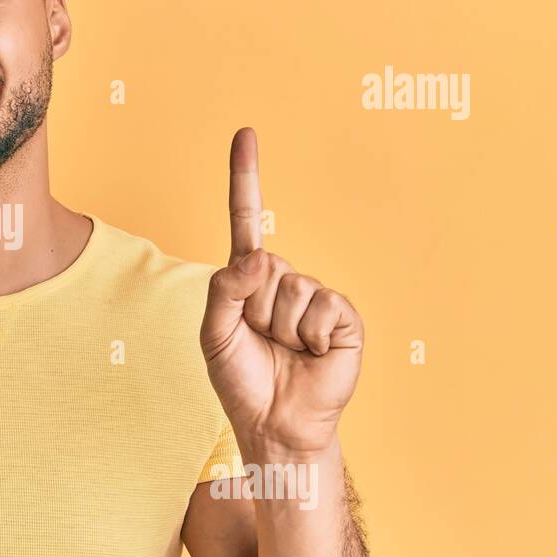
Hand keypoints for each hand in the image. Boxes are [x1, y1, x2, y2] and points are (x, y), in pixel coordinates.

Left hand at [199, 127, 363, 454]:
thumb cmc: (242, 379)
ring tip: (285, 351)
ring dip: (280, 327)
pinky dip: (309, 335)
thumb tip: (260, 257)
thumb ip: (224, 289)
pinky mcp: (342, 317)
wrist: (276, 423)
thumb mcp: (214, 333)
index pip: (247, 219)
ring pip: (289, 289)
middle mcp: (283, 281)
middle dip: (254, 310)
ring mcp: (314, 297)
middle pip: (263, 267)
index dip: (246, 176)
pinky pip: (320, 307)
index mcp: (248, 279)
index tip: (245, 133)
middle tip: (262, 340)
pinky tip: (311, 355)